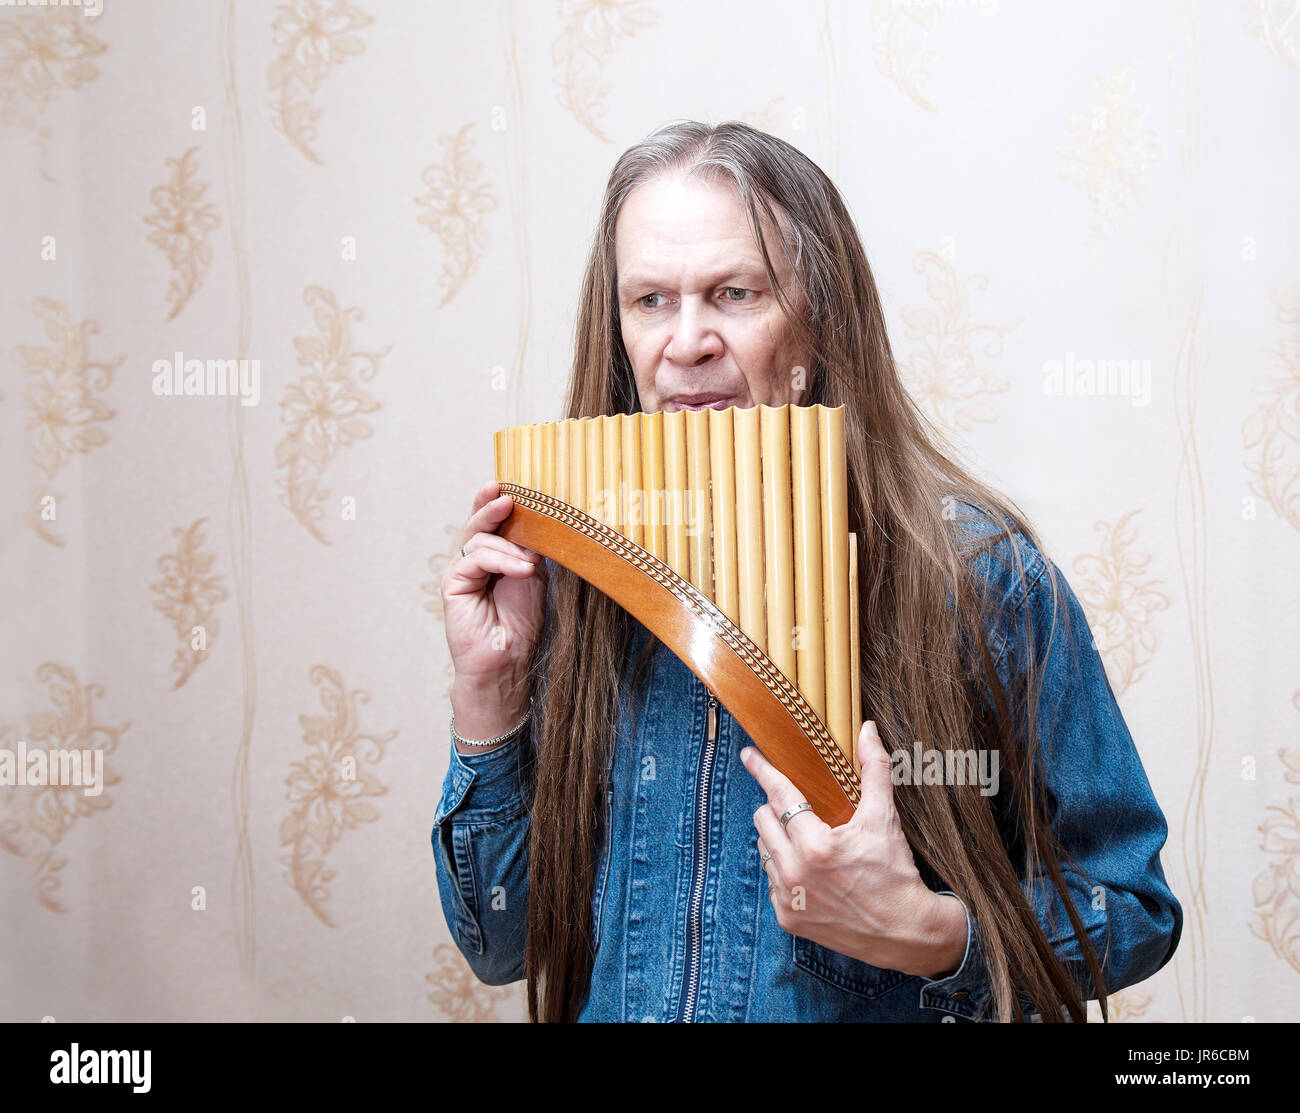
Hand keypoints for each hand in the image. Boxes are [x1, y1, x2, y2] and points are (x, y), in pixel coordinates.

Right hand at [441, 480, 546, 734]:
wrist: (508, 661)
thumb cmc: (521, 624)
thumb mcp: (532, 577)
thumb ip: (527, 550)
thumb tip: (532, 522)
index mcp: (492, 558)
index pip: (491, 524)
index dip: (494, 504)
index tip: (506, 487)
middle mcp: (473, 562)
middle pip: (478, 524)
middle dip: (490, 508)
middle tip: (505, 497)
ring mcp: (461, 572)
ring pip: (479, 539)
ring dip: (508, 547)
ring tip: (529, 566)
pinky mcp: (452, 583)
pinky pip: (474, 558)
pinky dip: (500, 560)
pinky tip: (521, 570)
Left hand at [740, 720, 967, 978]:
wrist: (905, 932)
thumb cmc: (895, 873)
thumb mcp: (885, 819)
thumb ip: (875, 770)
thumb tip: (868, 731)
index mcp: (816, 846)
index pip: (780, 795)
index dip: (763, 771)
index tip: (749, 755)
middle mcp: (795, 873)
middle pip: (763, 821)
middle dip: (777, 808)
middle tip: (800, 808)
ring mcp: (788, 898)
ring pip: (764, 850)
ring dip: (779, 839)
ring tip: (807, 840)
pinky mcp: (787, 918)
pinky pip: (771, 880)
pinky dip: (783, 869)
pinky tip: (808, 869)